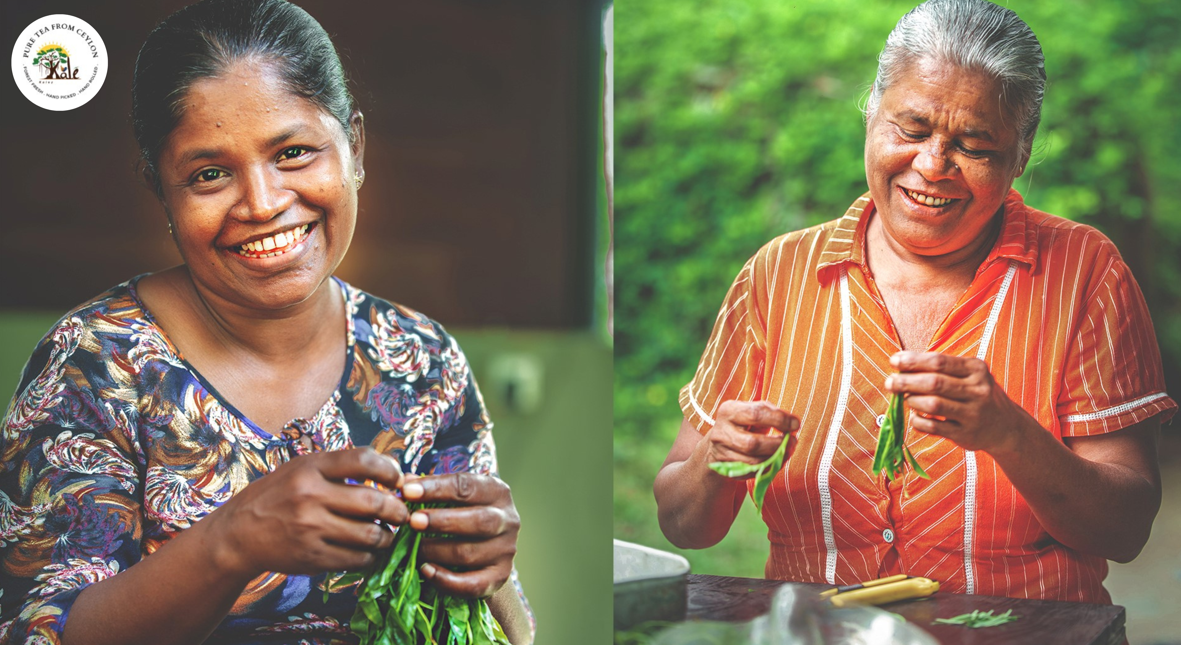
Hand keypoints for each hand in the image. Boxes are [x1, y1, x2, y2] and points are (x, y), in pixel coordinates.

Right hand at [205, 447, 408, 578]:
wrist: (239, 534)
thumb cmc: (279, 495)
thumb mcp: (302, 469)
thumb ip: (341, 467)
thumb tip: (392, 468)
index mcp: (310, 468)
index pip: (363, 460)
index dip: (390, 470)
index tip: (398, 480)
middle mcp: (310, 496)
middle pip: (373, 502)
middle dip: (397, 510)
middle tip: (403, 514)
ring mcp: (311, 529)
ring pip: (370, 534)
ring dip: (387, 536)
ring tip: (388, 534)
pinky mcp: (311, 557)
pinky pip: (356, 559)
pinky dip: (370, 556)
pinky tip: (370, 551)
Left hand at [402, 473, 519, 598]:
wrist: (488, 548)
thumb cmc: (465, 513)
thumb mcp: (454, 497)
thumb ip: (432, 489)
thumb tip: (405, 484)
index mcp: (497, 492)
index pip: (467, 487)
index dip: (436, 488)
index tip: (407, 491)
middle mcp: (508, 520)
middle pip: (478, 520)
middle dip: (441, 521)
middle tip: (413, 521)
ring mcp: (506, 550)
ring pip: (470, 553)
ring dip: (437, 550)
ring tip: (413, 548)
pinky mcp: (500, 577)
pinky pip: (472, 584)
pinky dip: (446, 580)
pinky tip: (426, 570)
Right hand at [697, 400, 798, 477]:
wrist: (718, 445)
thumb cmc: (742, 424)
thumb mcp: (752, 411)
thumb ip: (770, 412)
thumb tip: (792, 424)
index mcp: (728, 411)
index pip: (756, 414)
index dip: (779, 420)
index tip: (796, 424)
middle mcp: (721, 432)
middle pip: (753, 443)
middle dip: (777, 444)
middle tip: (793, 441)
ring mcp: (721, 452)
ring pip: (754, 461)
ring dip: (776, 458)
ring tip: (787, 450)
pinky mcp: (726, 469)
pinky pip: (753, 472)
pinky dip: (769, 467)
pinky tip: (776, 460)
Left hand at [885, 351, 1033, 452]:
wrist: (1007, 427)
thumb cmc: (977, 394)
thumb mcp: (969, 375)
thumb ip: (941, 369)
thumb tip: (901, 366)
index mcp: (976, 369)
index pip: (939, 361)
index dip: (913, 361)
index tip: (894, 361)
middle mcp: (978, 391)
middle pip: (934, 383)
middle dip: (906, 382)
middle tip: (890, 382)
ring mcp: (973, 414)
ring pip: (933, 405)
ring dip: (912, 401)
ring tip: (905, 399)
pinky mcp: (965, 434)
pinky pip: (933, 427)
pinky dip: (918, 421)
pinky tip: (915, 417)